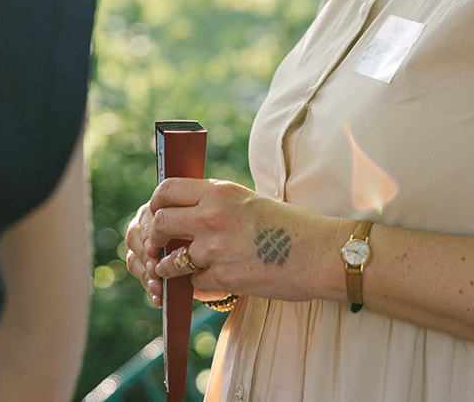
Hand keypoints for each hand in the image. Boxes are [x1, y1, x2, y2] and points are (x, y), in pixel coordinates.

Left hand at [133, 178, 341, 307]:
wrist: (318, 253)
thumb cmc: (288, 225)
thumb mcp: (247, 200)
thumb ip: (214, 203)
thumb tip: (182, 214)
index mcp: (219, 191)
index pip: (166, 190)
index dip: (155, 204)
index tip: (157, 214)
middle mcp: (212, 216)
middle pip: (160, 223)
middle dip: (156, 236)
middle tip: (161, 245)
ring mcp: (215, 248)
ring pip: (170, 259)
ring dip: (171, 266)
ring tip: (179, 267)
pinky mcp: (223, 277)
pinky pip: (193, 283)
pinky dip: (198, 284)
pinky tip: (212, 279)